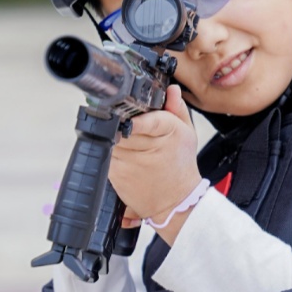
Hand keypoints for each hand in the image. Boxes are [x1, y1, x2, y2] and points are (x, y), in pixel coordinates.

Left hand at [110, 85, 202, 241]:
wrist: (176, 201)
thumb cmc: (181, 165)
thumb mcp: (186, 133)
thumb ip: (177, 109)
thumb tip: (171, 90)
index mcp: (168, 132)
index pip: (151, 121)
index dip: (138, 120)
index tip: (129, 119)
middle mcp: (148, 148)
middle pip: (123, 125)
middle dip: (120, 120)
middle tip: (124, 120)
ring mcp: (129, 162)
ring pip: (110, 138)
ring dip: (113, 135)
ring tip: (127, 139)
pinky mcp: (115, 173)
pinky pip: (105, 153)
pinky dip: (110, 150)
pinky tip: (123, 153)